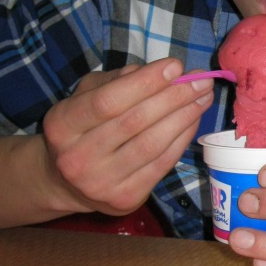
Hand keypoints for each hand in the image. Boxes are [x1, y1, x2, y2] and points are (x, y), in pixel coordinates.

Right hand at [41, 58, 213, 215]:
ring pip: (153, 144)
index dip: (146, 82)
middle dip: (174, 97)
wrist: (65, 182)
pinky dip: (182, 139)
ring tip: (203, 97)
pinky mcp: (125, 198)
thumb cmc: (81, 128)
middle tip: (200, 80)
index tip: (175, 66)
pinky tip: (194, 121)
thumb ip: (116, 80)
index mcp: (61, 125)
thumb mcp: (85, 96)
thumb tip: (160, 72)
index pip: (108, 101)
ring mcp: (101, 182)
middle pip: (135, 122)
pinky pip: (162, 164)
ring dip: (184, 117)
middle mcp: (77, 157)